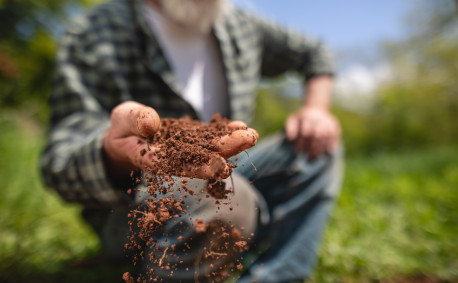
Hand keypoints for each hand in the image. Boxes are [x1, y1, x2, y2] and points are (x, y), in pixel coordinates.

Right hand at [103, 101, 257, 179]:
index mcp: (155, 160)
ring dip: (233, 143)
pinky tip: (242, 126)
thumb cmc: (122, 128)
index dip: (200, 168)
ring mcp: (187, 150)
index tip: (220, 167)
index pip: (179, 167)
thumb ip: (134, 120)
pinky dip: (226, 132)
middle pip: (202, 158)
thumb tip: (152, 124)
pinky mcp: (194, 140)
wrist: (128, 133)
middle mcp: (176, 159)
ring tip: (251, 134)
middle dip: (226, 150)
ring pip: (211, 149)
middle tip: (248, 140)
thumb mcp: (122, 119)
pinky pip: (211, 137)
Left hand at [285, 106, 340, 159]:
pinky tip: (328, 152)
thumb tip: (290, 138)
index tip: (297, 152)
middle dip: (313, 148)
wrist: (316, 108)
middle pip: (317, 135)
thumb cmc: (301, 119)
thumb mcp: (292, 120)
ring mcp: (327, 121)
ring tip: (316, 157)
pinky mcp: (334, 124)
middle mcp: (318, 118)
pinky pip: (335, 135)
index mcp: (306, 117)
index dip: (301, 143)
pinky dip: (332, 143)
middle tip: (308, 158)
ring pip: (326, 136)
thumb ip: (289, 128)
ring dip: (321, 148)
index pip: (305, 132)